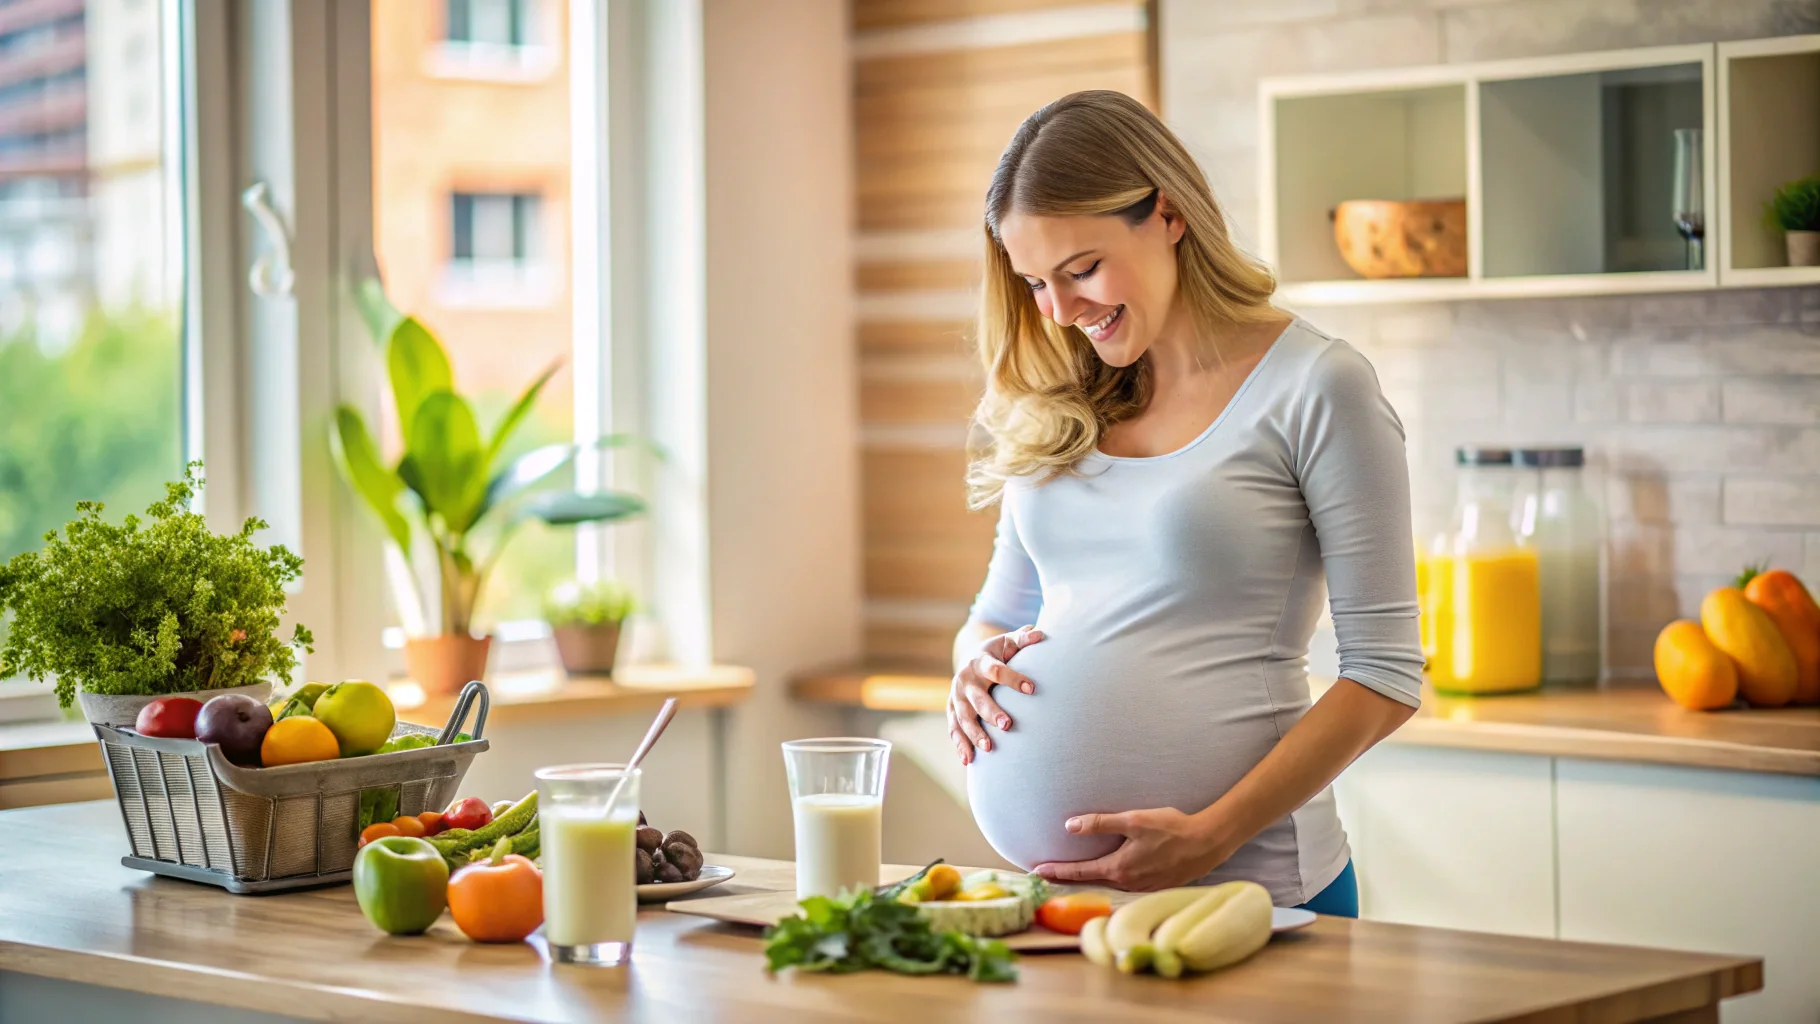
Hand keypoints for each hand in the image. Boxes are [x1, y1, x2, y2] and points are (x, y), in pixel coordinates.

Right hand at [947, 625, 1044, 764]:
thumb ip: (1024, 638)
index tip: (1032, 689)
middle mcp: (965, 679)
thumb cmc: (998, 652)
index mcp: (980, 661)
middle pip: (977, 698)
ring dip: (974, 733)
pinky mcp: (952, 709)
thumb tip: (1041, 633)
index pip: (996, 670)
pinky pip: (954, 728)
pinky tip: (968, 760)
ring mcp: (956, 696)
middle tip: (1008, 725)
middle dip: (991, 712)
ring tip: (989, 748)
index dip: (1013, 679)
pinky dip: (959, 744)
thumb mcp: (1009, 642)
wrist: (971, 658)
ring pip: (963, 717)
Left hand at [1032, 807, 1232, 891]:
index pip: (1080, 872)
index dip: (1057, 871)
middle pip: (1091, 881)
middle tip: (1046, 875)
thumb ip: (1101, 822)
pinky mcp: (1154, 886)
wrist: (1207, 843)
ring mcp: (1142, 887)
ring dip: (1089, 879)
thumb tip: (1069, 826)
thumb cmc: (1172, 829)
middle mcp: (1128, 883)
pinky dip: (1109, 880)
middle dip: (1067, 878)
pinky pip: (1124, 885)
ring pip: (1108, 884)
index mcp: (1119, 869)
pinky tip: (1107, 874)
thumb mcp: (1134, 821)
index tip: (1037, 872)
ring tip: (1071, 874)